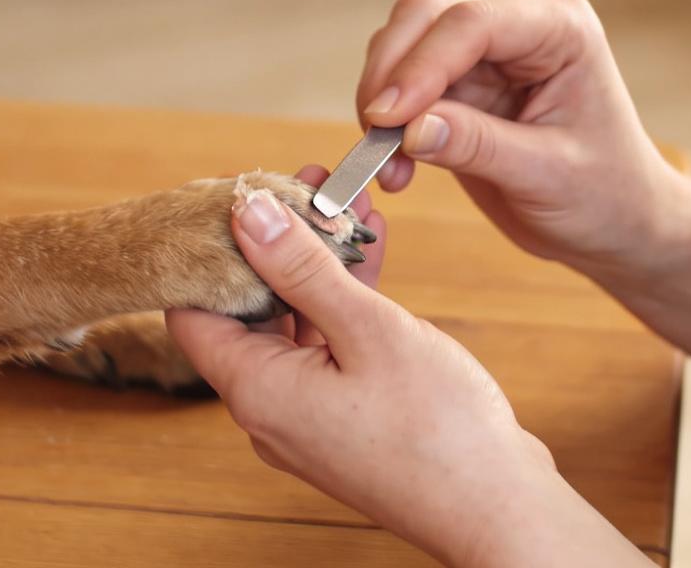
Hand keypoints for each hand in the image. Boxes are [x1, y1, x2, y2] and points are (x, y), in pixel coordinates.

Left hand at [166, 166, 572, 565]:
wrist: (497, 508)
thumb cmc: (438, 431)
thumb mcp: (368, 330)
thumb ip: (302, 268)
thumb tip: (246, 212)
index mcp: (257, 391)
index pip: (192, 308)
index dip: (207, 248)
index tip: (235, 193)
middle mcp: (270, 408)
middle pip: (244, 310)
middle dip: (271, 243)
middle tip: (301, 181)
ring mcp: (307, 416)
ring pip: (291, 323)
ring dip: (313, 263)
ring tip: (340, 199)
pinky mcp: (344, 418)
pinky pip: (327, 345)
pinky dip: (342, 298)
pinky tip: (370, 246)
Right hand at [357, 0, 681, 276]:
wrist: (618, 222)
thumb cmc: (606, 195)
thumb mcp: (548, 176)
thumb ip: (478, 146)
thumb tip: (406, 129)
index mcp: (560, 27)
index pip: (473, 21)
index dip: (421, 65)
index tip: (387, 117)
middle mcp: (520, 21)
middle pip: (426, 16)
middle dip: (391, 74)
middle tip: (374, 137)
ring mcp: (486, 49)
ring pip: (403, 44)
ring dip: (382, 100)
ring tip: (389, 164)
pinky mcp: (460, 81)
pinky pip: (402, 84)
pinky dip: (387, 121)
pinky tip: (396, 166)